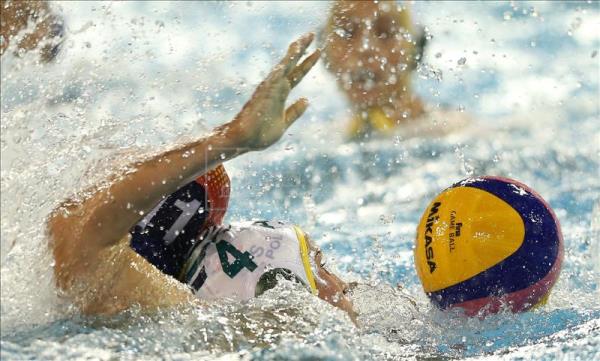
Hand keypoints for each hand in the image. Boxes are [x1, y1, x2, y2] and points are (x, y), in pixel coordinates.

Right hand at [220, 33, 319, 150]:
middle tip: (311, 34)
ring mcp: (268, 89)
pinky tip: (291, 56)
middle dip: (301, 49)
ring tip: (302, 40)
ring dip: (292, 53)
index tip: (318, 51)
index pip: (297, 74)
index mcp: (280, 94)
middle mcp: (275, 88)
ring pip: (283, 67)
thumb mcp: (284, 123)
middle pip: (291, 64)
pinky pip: (274, 78)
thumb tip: (307, 100)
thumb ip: (294, 112)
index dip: (307, 63)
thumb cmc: (260, 134)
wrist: (244, 142)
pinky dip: (282, 67)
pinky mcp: (262, 94)